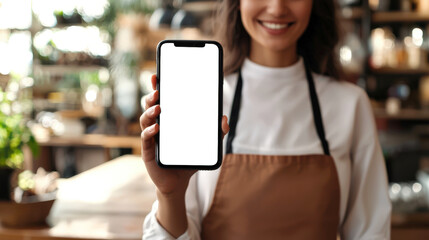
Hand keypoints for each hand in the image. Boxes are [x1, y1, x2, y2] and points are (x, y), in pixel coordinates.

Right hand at [140, 74, 229, 197]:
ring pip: (145, 120)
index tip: (156, 76)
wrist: (179, 182)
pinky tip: (156, 128)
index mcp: (168, 121)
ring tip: (159, 108)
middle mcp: (156, 126)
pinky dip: (150, 132)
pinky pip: (145, 139)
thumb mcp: (206, 145)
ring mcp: (151, 138)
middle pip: (149, 107)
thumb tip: (225, 119)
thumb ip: (217, 133)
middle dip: (151, 97)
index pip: (160, 101)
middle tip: (158, 92)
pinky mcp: (149, 152)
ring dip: (150, 112)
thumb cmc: (189, 160)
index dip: (156, 88)